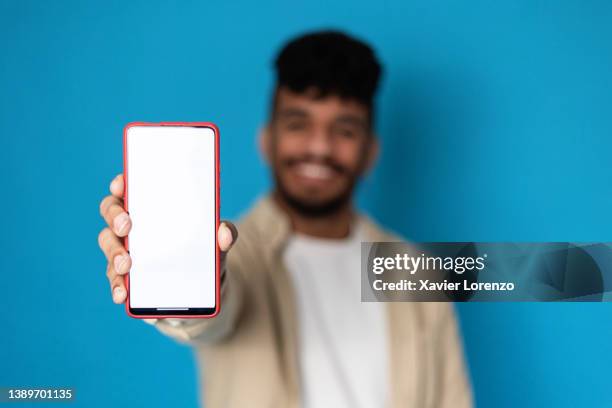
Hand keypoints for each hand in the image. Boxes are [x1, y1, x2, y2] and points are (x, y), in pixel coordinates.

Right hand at [97, 174, 236, 304]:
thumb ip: (225, 235)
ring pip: (109, 245)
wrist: (204, 295)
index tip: (122, 185)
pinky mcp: (127, 280)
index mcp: (153, 208)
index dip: (122, 184)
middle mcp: (134, 226)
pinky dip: (118, 287)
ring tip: (125, 266)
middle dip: (116, 218)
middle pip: (111, 212)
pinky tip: (124, 295)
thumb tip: (225, 233)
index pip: (130, 188)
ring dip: (114, 254)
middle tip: (126, 227)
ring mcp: (127, 252)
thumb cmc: (206, 257)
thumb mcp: (219, 245)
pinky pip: (116, 280)